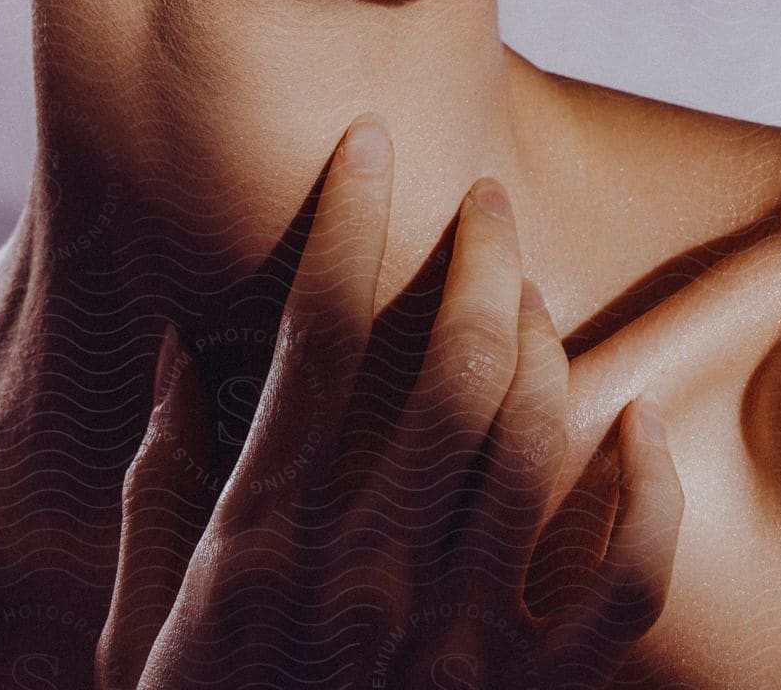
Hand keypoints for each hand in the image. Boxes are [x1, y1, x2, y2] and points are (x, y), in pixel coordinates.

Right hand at [95, 116, 682, 687]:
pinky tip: (633, 424)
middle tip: (481, 201)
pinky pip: (618, 585)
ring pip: (533, 441)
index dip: (346, 220)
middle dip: (474, 257)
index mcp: (262, 538)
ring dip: (543, 341)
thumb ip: (164, 472)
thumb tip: (183, 343)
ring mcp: (456, 643)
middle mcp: (366, 575)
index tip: (368, 142)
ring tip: (529, 290)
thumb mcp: (139, 604)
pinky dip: (641, 496)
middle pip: (450, 366)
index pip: (312, 334)